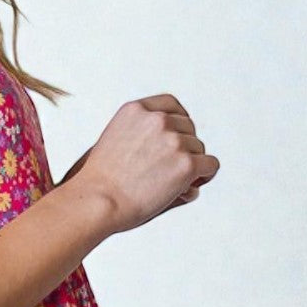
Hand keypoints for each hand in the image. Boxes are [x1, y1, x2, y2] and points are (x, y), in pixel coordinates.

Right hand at [69, 96, 219, 232]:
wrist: (96, 202)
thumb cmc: (99, 182)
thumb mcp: (113, 141)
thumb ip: (140, 134)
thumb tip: (176, 148)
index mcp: (135, 110)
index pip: (171, 105)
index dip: (176, 124)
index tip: (173, 140)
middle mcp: (156, 120)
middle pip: (187, 128)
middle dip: (182, 147)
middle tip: (168, 170)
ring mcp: (173, 141)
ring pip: (199, 148)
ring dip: (190, 164)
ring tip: (169, 183)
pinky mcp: (186, 164)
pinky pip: (210, 165)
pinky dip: (204, 176)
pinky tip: (189, 186)